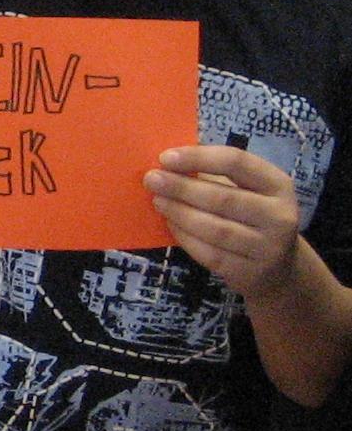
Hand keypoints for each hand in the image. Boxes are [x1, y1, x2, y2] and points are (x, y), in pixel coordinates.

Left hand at [144, 145, 301, 300]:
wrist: (277, 267)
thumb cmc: (251, 216)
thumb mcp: (247, 190)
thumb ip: (214, 175)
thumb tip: (167, 163)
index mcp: (278, 185)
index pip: (237, 163)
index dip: (199, 158)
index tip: (165, 157)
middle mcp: (279, 215)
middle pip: (224, 198)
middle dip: (182, 188)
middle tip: (151, 180)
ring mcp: (267, 247)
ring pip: (215, 229)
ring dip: (180, 213)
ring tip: (158, 201)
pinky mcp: (250, 272)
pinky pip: (210, 253)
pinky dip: (185, 237)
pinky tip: (171, 224)